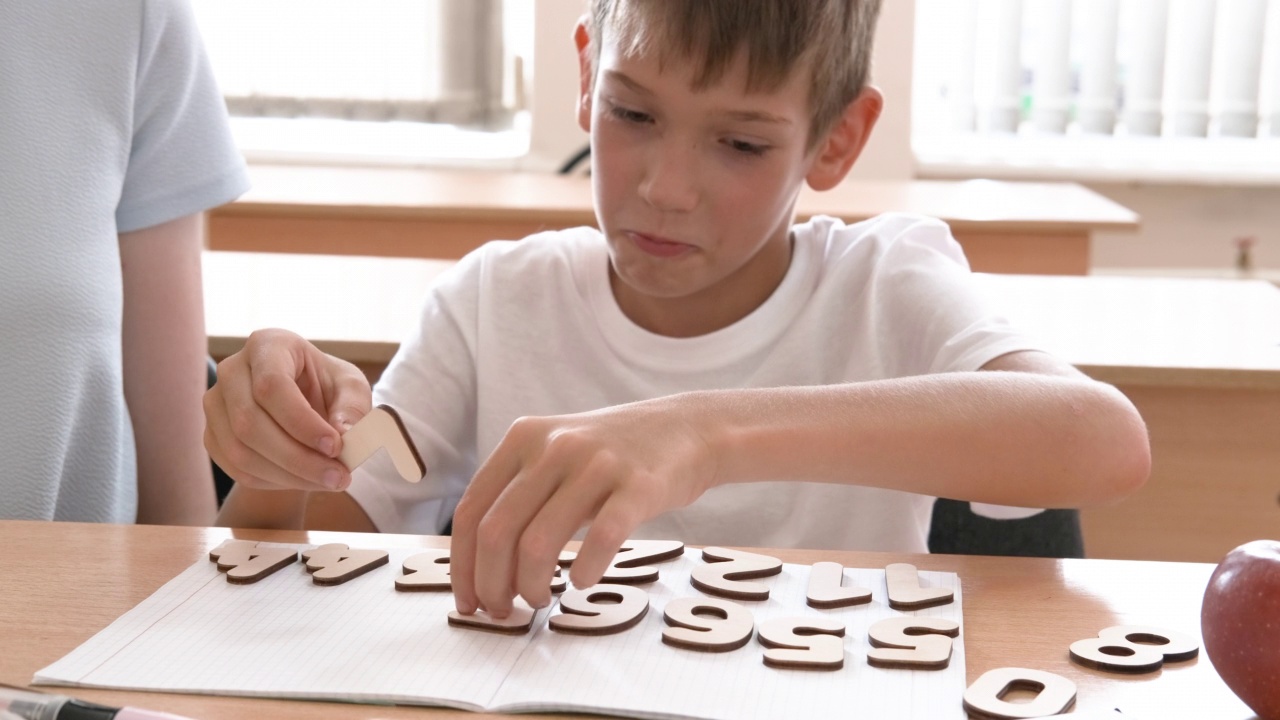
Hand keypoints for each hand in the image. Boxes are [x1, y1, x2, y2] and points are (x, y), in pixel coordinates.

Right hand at [204, 329, 371, 491]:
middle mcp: (232, 370)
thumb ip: (352, 406)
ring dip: (288, 475)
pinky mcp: (212, 436)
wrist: (303, 404)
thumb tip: (343, 433)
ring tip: (328, 481)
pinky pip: (236, 469)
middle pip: (249, 422)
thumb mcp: (350, 386)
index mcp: (267, 345)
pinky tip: (305, 480)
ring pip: (240, 451)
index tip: (336, 447)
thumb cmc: (326, 387)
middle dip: (298, 458)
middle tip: (338, 477)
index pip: (271, 386)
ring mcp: (215, 404)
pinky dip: (274, 482)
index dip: (302, 422)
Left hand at [449, 394, 720, 616]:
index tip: (467, 600)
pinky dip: (584, 572)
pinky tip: (583, 581)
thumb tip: (482, 568)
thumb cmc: (614, 455)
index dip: (463, 565)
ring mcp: (597, 464)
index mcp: (523, 438)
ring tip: (541, 599)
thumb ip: (520, 494)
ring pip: (539, 542)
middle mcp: (554, 446)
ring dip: (532, 586)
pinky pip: (600, 539)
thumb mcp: (556, 453)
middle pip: (497, 532)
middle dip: (492, 584)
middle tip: (504, 609)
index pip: (471, 510)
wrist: (687, 428)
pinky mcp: (638, 485)